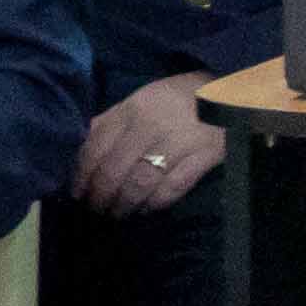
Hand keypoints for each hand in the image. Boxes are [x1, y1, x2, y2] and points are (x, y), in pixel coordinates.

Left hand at [78, 71, 228, 220]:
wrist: (229, 92)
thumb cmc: (179, 96)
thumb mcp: (141, 99)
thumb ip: (113, 121)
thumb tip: (81, 147)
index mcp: (131, 110)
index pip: (95, 147)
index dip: (81, 175)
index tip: (75, 192)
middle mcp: (151, 126)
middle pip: (115, 169)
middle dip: (100, 195)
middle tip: (95, 209)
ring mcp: (179, 142)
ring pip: (140, 182)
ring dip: (124, 204)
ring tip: (116, 214)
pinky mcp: (205, 156)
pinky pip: (174, 187)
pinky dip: (155, 203)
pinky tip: (145, 210)